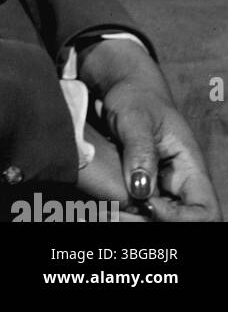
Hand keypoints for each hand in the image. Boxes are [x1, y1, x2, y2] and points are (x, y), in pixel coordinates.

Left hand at [79, 38, 221, 221]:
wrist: (121, 90)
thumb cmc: (134, 97)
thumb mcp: (135, 118)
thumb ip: (140, 151)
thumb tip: (140, 191)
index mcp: (190, 168)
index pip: (205, 211)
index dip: (182, 218)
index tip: (148, 204)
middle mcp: (181, 184)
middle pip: (184, 222)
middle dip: (154, 222)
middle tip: (120, 213)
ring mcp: (163, 189)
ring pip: (158, 219)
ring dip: (136, 220)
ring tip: (109, 211)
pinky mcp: (144, 189)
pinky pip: (141, 211)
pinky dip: (126, 213)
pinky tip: (106, 206)